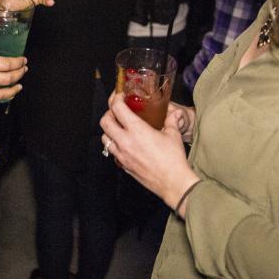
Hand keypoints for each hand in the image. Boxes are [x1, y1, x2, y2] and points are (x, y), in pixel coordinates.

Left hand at [99, 93, 199, 209]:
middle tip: (116, 111)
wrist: (173, 183)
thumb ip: (172, 120)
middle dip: (108, 113)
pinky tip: (125, 144)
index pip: (117, 108)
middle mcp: (126, 141)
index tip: (120, 96)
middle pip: (105, 122)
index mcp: (137, 130)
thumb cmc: (173, 159)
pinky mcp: (124, 166)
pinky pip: (112, 153)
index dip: (116, 99)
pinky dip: (114, 146)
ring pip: (105, 138)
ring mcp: (123, 155)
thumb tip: (174, 113)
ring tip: (118, 127)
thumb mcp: (174, 135)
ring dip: (109, 130)